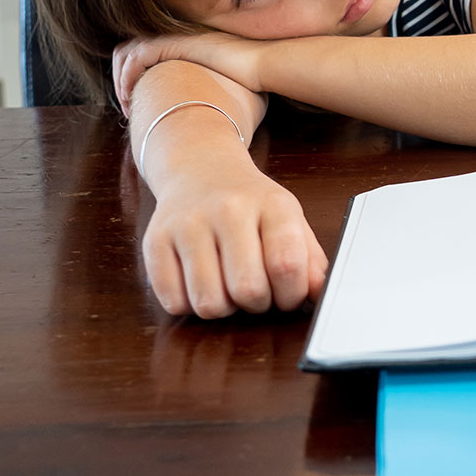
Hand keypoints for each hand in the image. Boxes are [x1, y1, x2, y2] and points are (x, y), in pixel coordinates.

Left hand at [115, 32, 269, 116]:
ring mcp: (173, 37)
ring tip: (127, 105)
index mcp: (182, 43)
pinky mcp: (172, 44)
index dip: (134, 75)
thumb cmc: (251, 78)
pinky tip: (131, 96)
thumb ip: (207, 90)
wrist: (262, 63)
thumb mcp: (222, 84)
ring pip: (127, 53)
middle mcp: (174, 36)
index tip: (138, 102)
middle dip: (120, 78)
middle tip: (127, 105)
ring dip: (121, 80)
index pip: (143, 53)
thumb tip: (208, 113)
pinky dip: (128, 77)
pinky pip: (137, 58)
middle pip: (128, 50)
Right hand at [143, 158, 327, 318]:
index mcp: (271, 204)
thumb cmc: (249, 202)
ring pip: (209, 303)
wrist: (200, 167)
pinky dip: (189, 304)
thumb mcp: (289, 218)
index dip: (291, 294)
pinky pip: (173, 302)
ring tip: (226, 284)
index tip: (287, 294)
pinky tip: (198, 281)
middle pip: (248, 290)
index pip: (287, 264)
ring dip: (223, 308)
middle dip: (257, 304)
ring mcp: (187, 224)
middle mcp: (228, 209)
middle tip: (255, 290)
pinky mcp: (154, 241)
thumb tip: (321, 294)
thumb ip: (309, 259)